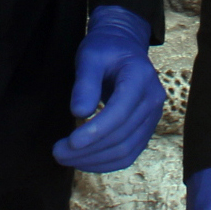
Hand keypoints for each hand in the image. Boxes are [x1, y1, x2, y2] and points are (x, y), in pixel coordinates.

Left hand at [50, 5, 163, 172]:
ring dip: (94, 160)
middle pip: (122, 135)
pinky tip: (84, 161)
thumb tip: (78, 113)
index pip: (120, 111)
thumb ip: (85, 82)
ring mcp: (153, 116)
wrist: (124, 47)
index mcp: (140, 76)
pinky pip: (129, 153)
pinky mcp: (146, 128)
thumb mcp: (90, 55)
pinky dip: (105, 162)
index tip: (70, 142)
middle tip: (57, 152)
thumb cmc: (105, 48)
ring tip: (66, 158)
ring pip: (126, 150)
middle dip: (89, 149)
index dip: (96, 130)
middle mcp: (153, 99)